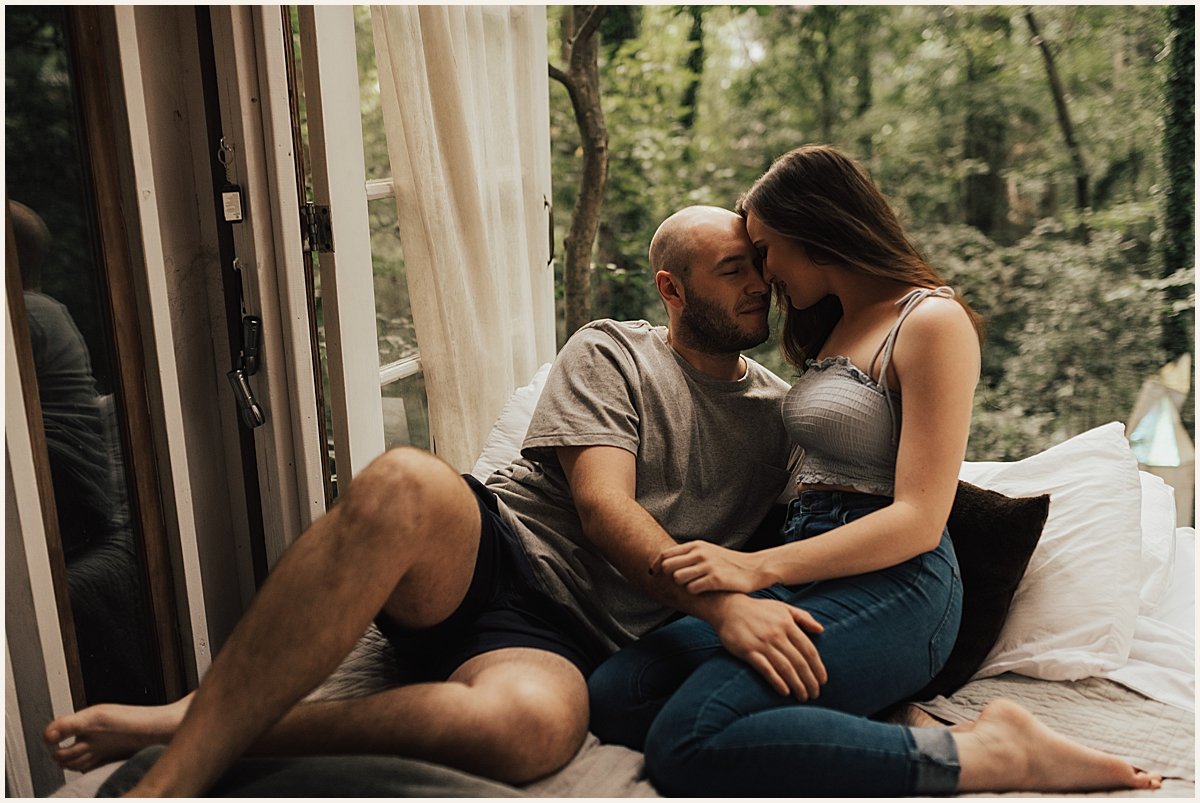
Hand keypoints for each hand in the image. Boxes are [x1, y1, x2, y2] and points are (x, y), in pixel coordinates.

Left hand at [651, 541, 773, 592]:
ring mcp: (707, 565)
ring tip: (692, 586)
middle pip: (668, 566)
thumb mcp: (708, 552)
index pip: (666, 554)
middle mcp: (700, 553)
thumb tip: (667, 562)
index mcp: (696, 545)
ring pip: (678, 578)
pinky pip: (692, 588)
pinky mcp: (715, 579)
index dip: (656, 565)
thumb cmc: (728, 563)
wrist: (755, 568)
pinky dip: (694, 592)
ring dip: (682, 585)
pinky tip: (702, 591)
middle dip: (667, 576)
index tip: (653, 574)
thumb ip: (689, 555)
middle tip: (674, 583)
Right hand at [707, 595, 826, 698]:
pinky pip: (765, 669)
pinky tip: (785, 691)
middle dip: (810, 681)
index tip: (823, 681)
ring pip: (785, 668)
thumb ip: (803, 617)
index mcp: (788, 624)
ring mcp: (762, 643)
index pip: (808, 650)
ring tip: (803, 696)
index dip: (818, 667)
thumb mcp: (783, 608)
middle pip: (799, 662)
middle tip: (815, 694)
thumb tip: (821, 630)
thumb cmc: (758, 610)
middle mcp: (777, 634)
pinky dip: (777, 681)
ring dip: (797, 684)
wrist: (728, 608)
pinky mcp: (747, 651)